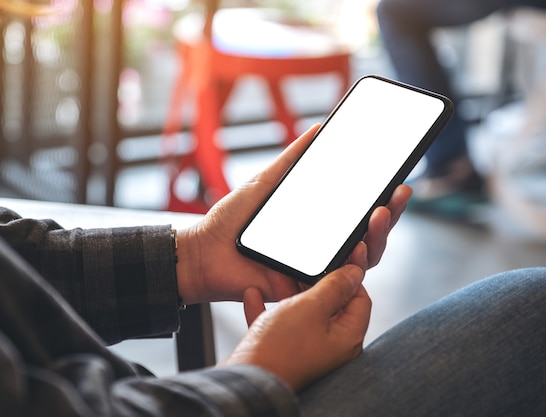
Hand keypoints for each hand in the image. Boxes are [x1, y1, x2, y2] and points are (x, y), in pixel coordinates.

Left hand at [176, 124, 411, 304]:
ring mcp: (316, 269)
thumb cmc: (231, 221)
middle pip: (368, 237)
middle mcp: (322, 248)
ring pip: (361, 259)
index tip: (398, 180)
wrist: (202, 253)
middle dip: (390, 216)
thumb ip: (292, 161)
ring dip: (377, 237)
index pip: (359, 214)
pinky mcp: (304, 287)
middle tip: (398, 194)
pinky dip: (352, 263)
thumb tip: (318, 130)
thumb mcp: (265, 183)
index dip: (383, 200)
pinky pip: (336, 281)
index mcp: (317, 224)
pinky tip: (358, 244)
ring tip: (382, 213)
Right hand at [220, 260, 370, 391]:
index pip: (359, 298)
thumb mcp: (311, 307)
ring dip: (288, 291)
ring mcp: (305, 351)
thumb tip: (355, 272)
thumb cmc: (280, 349)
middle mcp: (330, 347)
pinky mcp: (282, 353)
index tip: (340, 256)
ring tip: (276, 273)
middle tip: (304, 262)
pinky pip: (278, 325)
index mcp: (346, 338)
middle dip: (312, 280)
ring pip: (301, 313)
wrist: (245, 379)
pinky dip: (269, 309)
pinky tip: (254, 295)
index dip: (350, 275)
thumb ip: (335, 287)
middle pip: (329, 304)